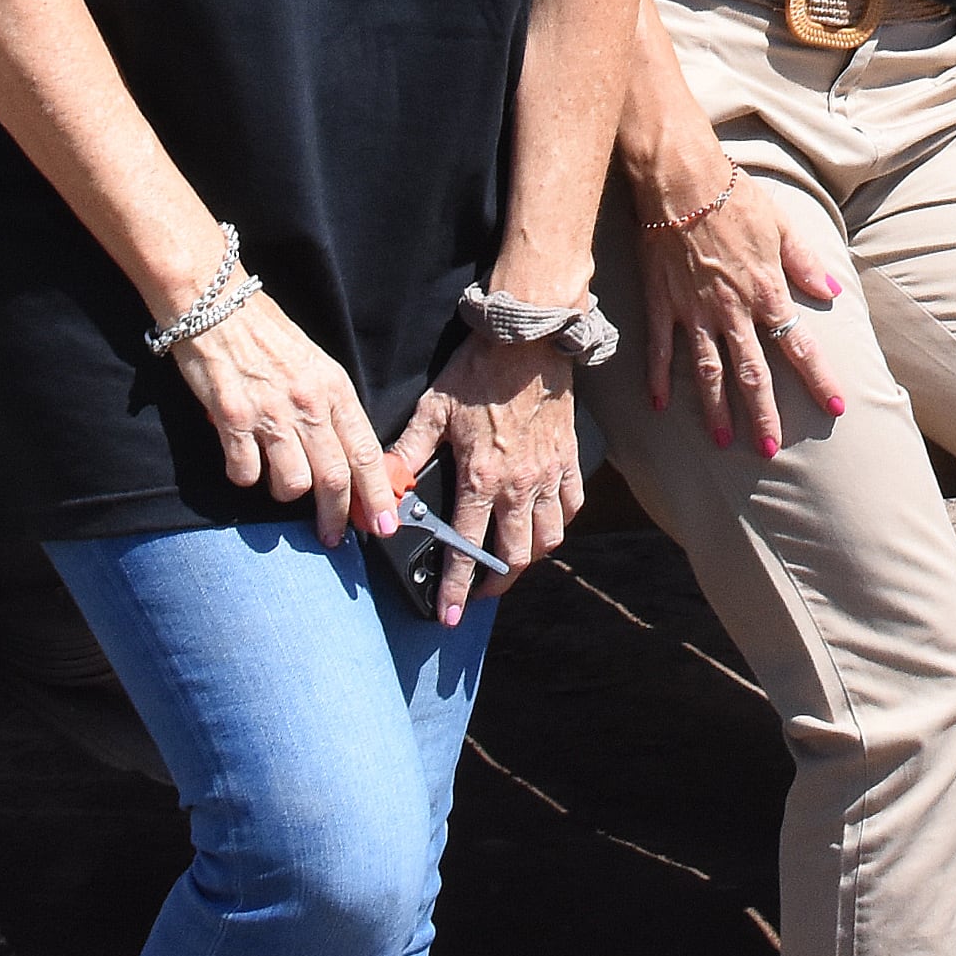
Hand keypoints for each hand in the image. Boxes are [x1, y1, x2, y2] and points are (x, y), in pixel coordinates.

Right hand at [170, 292, 398, 546]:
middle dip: (336, 516)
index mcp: (335, 389)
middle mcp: (309, 403)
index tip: (383, 524)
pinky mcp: (233, 418)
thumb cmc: (268, 337)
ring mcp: (271, 412)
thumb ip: (332, 410)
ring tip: (277, 481)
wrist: (218, 304)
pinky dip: (244, 476)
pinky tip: (241, 459)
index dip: (377, 494)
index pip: (367, 452)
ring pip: (291, 483)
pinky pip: (245, 473)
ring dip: (286, 493)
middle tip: (332, 537)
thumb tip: (349, 460)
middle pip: (334, 477)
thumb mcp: (316, 366)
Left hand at [388, 332, 583, 622]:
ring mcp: (548, 473)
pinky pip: (572, 505)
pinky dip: (560, 522)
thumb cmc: (478, 372)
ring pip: (549, 538)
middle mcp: (519, 485)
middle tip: (479, 593)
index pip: (467, 549)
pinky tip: (544, 522)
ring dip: (530, 557)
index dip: (457, 588)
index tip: (451, 615)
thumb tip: (383, 485)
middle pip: (516, 557)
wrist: (529, 340)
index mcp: (481, 479)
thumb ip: (407, 452)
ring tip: (511, 562)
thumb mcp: (432, 410)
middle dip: (496, 584)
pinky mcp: (568, 458)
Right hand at [635, 158, 853, 454]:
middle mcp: (733, 310)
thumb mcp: (781, 225)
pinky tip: (659, 405)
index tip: (836, 406)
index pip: (799, 345)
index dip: (819, 378)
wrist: (681, 181)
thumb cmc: (734, 197)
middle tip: (770, 450)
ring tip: (724, 440)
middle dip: (764, 415)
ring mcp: (695, 311)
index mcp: (766, 291)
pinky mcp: (663, 304)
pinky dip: (659, 378)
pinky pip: (661, 349)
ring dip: (717, 409)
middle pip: (752, 373)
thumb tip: (832, 288)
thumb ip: (804, 262)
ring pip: (708, 371)